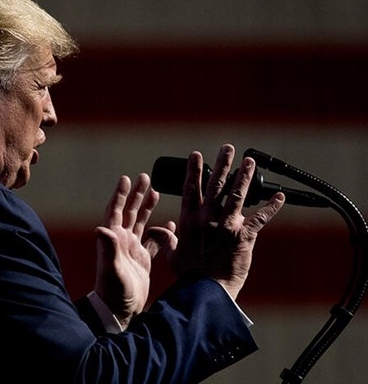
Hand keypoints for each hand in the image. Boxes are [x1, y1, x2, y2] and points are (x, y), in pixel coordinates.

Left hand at [94, 173, 177, 328]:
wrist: (119, 311)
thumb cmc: (113, 291)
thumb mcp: (112, 269)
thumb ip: (108, 248)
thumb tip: (101, 228)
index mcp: (114, 239)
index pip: (116, 211)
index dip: (120, 195)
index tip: (126, 178)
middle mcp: (122, 241)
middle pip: (129, 212)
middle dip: (136, 195)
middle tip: (144, 177)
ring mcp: (132, 250)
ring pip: (141, 223)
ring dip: (146, 208)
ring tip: (156, 192)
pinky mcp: (142, 260)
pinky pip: (153, 241)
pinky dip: (160, 232)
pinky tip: (170, 224)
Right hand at [170, 144, 284, 298]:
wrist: (207, 289)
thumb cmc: (188, 274)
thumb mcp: (172, 255)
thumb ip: (166, 239)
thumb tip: (157, 231)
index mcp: (190, 220)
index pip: (191, 188)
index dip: (194, 170)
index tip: (196, 155)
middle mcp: (208, 218)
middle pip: (216, 184)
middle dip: (223, 164)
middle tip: (228, 148)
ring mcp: (227, 225)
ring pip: (238, 194)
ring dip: (245, 176)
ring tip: (249, 161)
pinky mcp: (244, 236)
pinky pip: (260, 218)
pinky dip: (271, 207)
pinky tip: (280, 197)